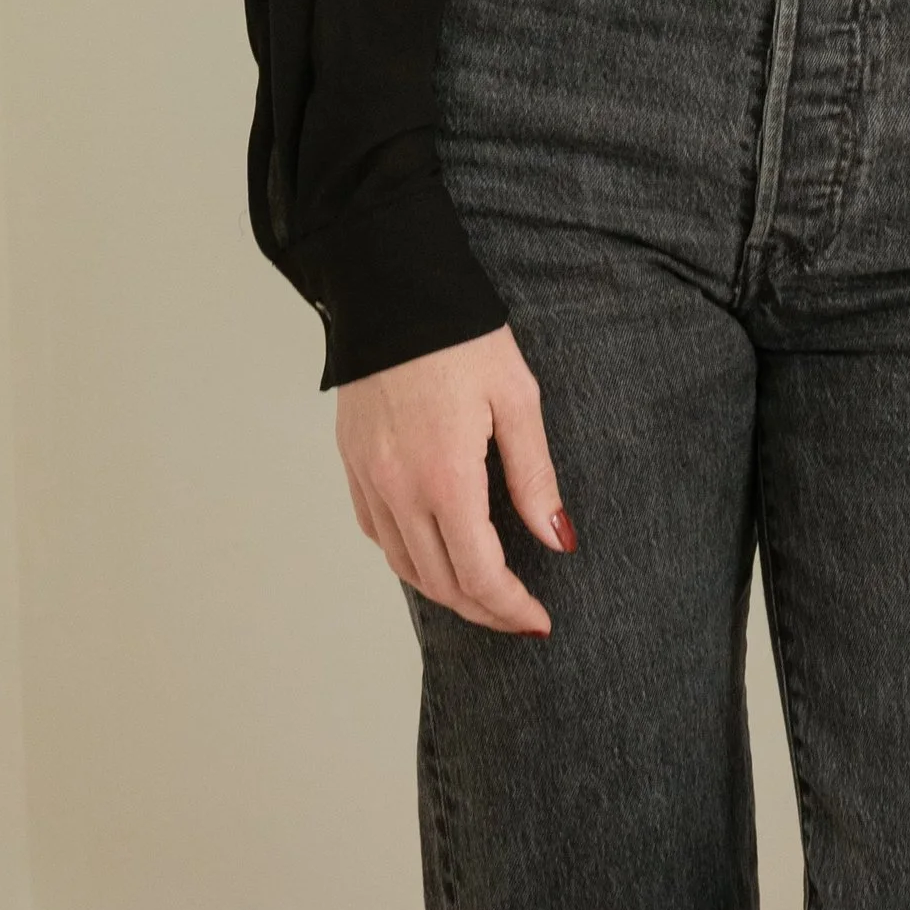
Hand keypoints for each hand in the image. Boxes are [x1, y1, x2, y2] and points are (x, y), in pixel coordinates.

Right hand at [335, 324, 572, 635]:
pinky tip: (438, 552)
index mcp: (444, 478)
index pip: (479, 574)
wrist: (392, 288)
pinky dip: (411, 558)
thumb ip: (535, 476)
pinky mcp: (352, 466)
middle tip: (521, 616)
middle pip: (441, 582)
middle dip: (485, 609)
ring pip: (405, 567)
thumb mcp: (516, 398)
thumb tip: (557, 539)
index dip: (511, 607)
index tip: (539, 621)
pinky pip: (379, 534)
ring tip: (487, 594)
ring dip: (447, 591)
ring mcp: (368, 481)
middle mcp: (398, 491)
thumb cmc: (462, 336)